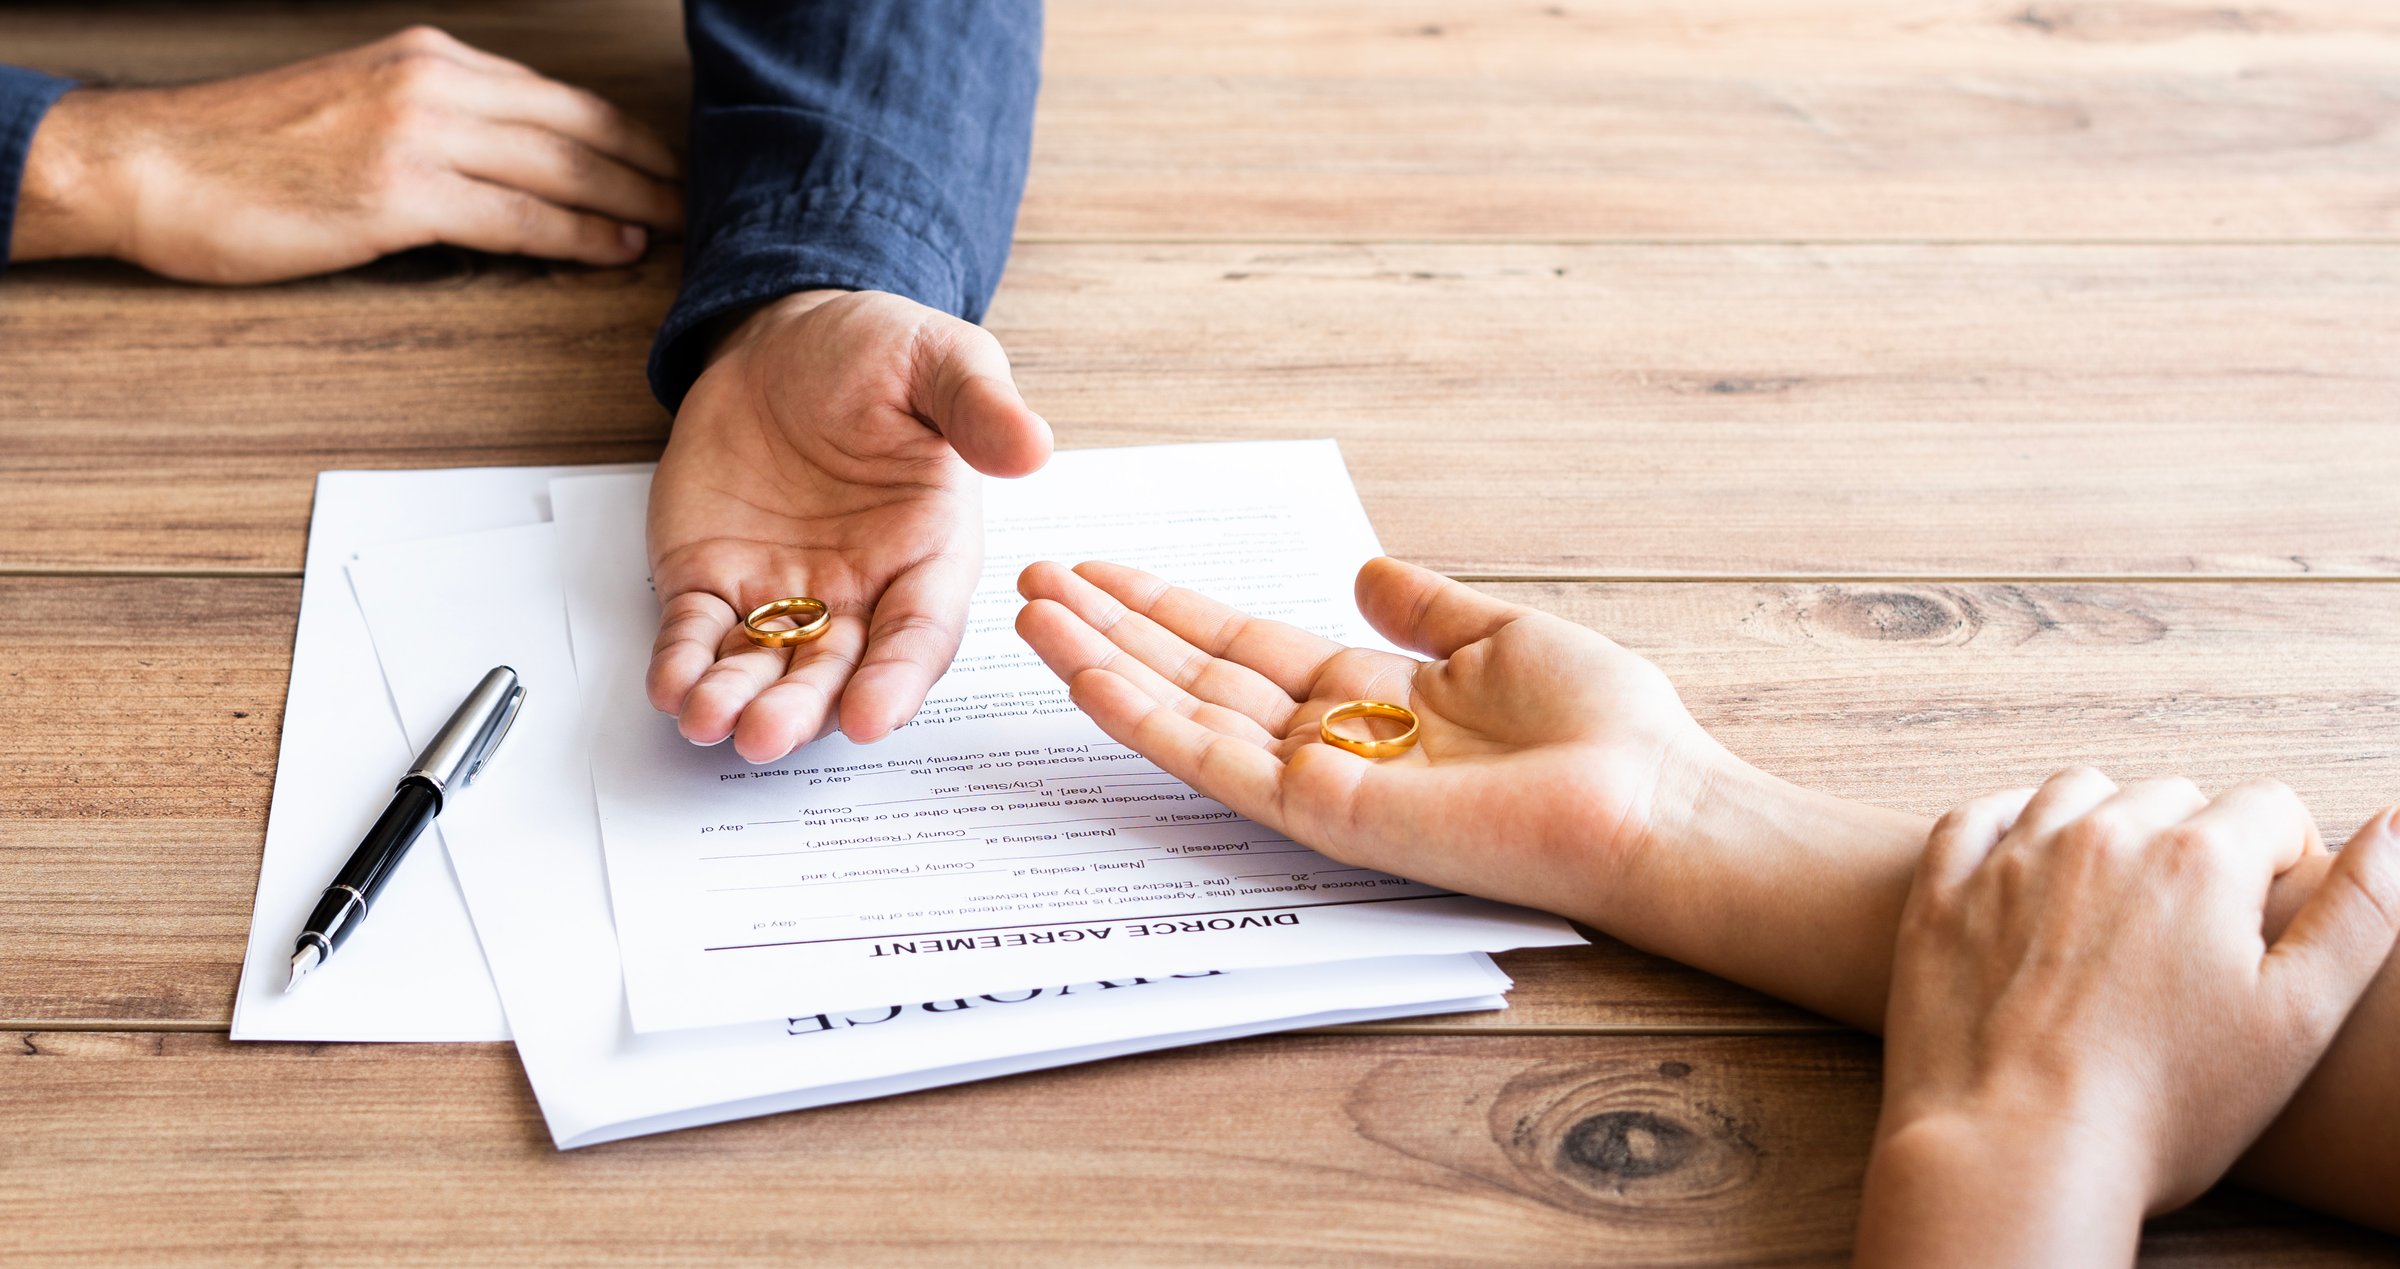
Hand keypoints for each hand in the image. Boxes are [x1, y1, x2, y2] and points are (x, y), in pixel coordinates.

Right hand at [11, 26, 679, 281]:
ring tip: (683, 231)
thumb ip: (435, 121)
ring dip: (635, 201)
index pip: (558, 96)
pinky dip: (579, 234)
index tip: (672, 166)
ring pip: (562, 168)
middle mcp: (433, 82)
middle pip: (579, 126)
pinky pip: (517, 217)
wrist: (150, 165)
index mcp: (428, 58)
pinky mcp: (398, 194)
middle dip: (651, 166)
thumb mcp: (356, 107)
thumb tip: (508, 162)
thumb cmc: (245, 151)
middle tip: (705, 203)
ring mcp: (417, 135)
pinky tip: (619, 248)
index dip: (628, 135)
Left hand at [647, 289, 1051, 761]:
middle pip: (836, 672)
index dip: (897, 682)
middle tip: (767, 734)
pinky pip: (697, 633)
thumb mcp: (940, 360)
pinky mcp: (712, 581)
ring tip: (706, 718)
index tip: (871, 718)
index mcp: (928, 555)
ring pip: (764, 667)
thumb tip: (1034, 445)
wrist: (785, 338)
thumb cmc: (875, 353)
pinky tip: (669, 686)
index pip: (919, 635)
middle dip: (802, 709)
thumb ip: (981, 406)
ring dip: (737, 700)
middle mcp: (860, 592)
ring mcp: (783, 593)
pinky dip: (681, 664)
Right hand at [1011, 556, 1718, 915]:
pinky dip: (1142, 715)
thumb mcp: (1504, 637)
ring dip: (1102, 664)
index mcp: (1370, 699)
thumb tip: (1365, 570)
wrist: (1651, 807)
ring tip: (1031, 613)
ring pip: (1182, 715)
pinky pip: (1211, 760)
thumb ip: (1427, 608)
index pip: (1243, 647)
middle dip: (1113, 627)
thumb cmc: (1607, 734)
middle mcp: (1329, 740)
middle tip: (1036, 577)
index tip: (1104, 568)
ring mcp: (1315, 779)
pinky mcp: (1317, 813)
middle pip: (1193, 675)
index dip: (1170, 607)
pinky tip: (1085, 672)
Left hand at [1857, 769, 2399, 1265]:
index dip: (2286, 857)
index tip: (2271, 916)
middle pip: (2174, 798)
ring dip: (2107, 824)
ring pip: (2079, 794)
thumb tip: (2398, 823)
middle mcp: (2102, 833)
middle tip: (2194, 928)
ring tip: (2118, 898)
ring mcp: (2011, 855)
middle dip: (2198, 843)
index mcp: (2199, 858)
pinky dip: (2010, 829)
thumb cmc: (2165, 1103)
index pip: (2269, 808)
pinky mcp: (1942, 889)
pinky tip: (2027, 874)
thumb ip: (2362, 911)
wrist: (2016, 1150)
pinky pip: (1979, 817)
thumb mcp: (2298, 1018)